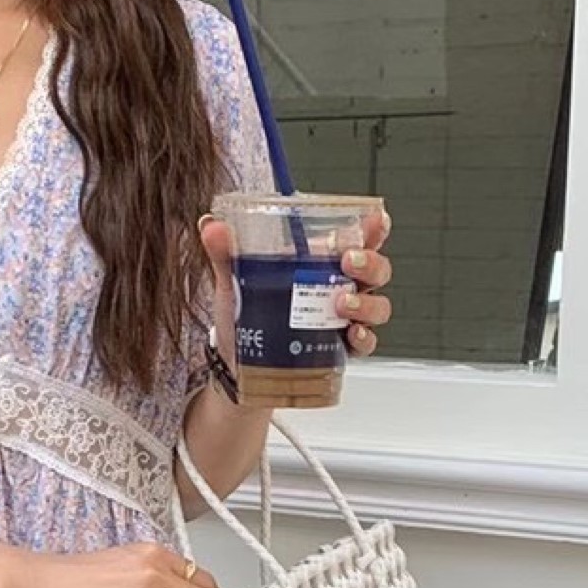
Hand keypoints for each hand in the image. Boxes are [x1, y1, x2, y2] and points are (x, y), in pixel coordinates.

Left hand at [197, 206, 396, 357]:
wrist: (238, 367)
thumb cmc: (243, 319)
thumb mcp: (233, 283)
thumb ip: (225, 254)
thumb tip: (211, 225)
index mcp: (319, 263)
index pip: (356, 239)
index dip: (372, 228)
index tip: (374, 220)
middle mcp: (337, 288)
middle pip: (375, 269)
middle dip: (370, 262)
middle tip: (349, 261)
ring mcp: (342, 320)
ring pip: (377, 306)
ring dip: (366, 303)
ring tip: (341, 304)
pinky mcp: (340, 349)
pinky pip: (366, 343)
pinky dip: (363, 339)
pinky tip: (350, 335)